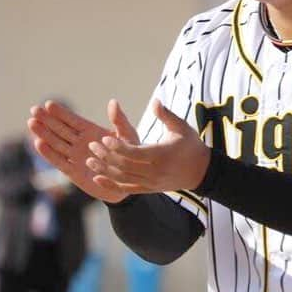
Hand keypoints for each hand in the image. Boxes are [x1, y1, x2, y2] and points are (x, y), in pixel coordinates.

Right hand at [27, 99, 138, 203]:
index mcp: (91, 132)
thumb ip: (119, 121)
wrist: (131, 181)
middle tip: (33, 110)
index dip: (61, 113)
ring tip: (32, 123)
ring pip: (56, 144)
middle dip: (47, 120)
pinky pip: (60, 162)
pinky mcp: (74, 172)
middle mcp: (80, 143)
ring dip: (44, 134)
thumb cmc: (131, 155)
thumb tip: (113, 102)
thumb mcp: (128, 136)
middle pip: (60, 130)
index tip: (49, 104)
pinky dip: (49, 154)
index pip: (73, 120)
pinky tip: (38, 144)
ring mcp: (76, 157)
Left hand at [85, 98, 210, 196]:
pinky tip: (96, 178)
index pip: (134, 153)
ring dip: (104, 170)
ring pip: (122, 178)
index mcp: (162, 154)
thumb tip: (155, 101)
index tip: (105, 138)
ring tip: (90, 160)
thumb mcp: (181, 128)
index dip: (117, 147)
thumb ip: (166, 115)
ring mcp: (151, 182)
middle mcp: (155, 171)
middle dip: (106, 156)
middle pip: (124, 166)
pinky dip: (110, 185)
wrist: (201, 172)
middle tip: (92, 145)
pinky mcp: (149, 189)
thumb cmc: (191, 146)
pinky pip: (126, 189)